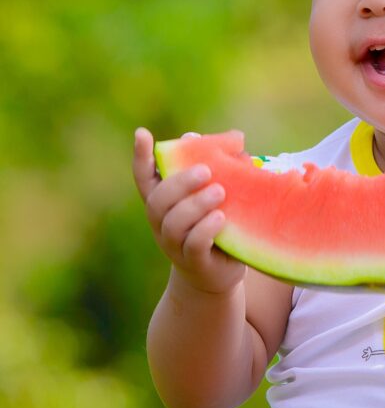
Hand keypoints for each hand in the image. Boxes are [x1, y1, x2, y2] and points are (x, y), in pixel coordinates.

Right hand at [133, 127, 245, 294]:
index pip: (144, 178)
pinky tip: (220, 218)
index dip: (141, 157)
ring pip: (173, 224)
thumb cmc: (215, 225)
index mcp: (164, 202)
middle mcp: (162, 223)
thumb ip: (211, 167)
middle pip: (158, 201)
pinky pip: (193, 246)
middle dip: (179, 183)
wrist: (219, 274)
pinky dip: (205, 230)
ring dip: (195, 205)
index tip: (142, 134)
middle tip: (205, 170)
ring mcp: (175, 245)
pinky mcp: (194, 263)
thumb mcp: (213, 195)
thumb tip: (209, 137)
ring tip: (219, 192)